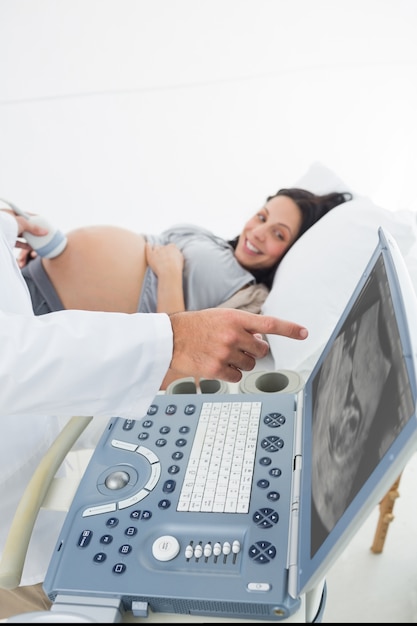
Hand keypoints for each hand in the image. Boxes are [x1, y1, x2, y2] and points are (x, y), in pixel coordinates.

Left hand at [0, 209, 46, 266]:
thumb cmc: (7, 224)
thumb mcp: (23, 223)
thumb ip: (34, 227)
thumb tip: (46, 232)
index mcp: (10, 214)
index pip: (24, 214)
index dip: (33, 217)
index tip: (42, 220)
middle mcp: (8, 222)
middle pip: (23, 225)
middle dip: (32, 229)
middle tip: (41, 232)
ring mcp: (7, 231)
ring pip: (20, 235)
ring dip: (29, 238)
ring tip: (39, 241)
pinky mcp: (7, 241)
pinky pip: (17, 243)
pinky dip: (24, 245)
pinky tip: (32, 247)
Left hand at [145, 242, 183, 276]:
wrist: (169, 272)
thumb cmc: (176, 268)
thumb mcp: (181, 260)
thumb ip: (178, 254)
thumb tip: (176, 253)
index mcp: (173, 248)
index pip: (171, 246)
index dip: (170, 250)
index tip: (169, 255)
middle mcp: (165, 247)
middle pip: (163, 247)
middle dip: (163, 251)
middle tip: (163, 258)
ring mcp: (157, 250)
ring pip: (156, 246)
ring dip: (156, 250)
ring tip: (156, 256)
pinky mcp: (151, 254)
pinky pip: (148, 247)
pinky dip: (148, 245)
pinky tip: (148, 244)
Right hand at [168, 308, 307, 382]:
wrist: (170, 338)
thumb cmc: (194, 326)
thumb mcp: (219, 317)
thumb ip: (241, 326)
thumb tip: (260, 341)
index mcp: (235, 318)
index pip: (269, 324)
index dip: (289, 329)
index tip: (303, 333)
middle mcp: (233, 335)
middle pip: (262, 351)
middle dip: (254, 351)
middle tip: (238, 347)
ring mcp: (225, 353)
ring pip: (250, 365)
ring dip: (242, 362)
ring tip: (223, 354)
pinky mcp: (217, 369)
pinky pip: (237, 376)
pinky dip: (231, 373)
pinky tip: (218, 364)